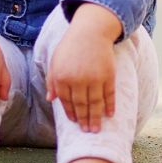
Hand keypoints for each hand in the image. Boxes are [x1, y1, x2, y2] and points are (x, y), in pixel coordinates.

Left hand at [47, 5, 120, 132]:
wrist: (91, 31)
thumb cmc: (70, 47)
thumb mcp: (55, 61)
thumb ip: (52, 80)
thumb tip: (51, 100)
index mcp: (62, 77)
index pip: (66, 101)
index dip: (71, 113)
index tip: (75, 121)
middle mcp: (77, 80)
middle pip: (81, 105)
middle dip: (84, 120)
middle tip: (87, 131)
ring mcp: (94, 78)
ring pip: (95, 103)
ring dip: (96, 118)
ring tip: (96, 129)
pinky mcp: (108, 75)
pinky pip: (109, 94)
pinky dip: (110, 105)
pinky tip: (110, 114)